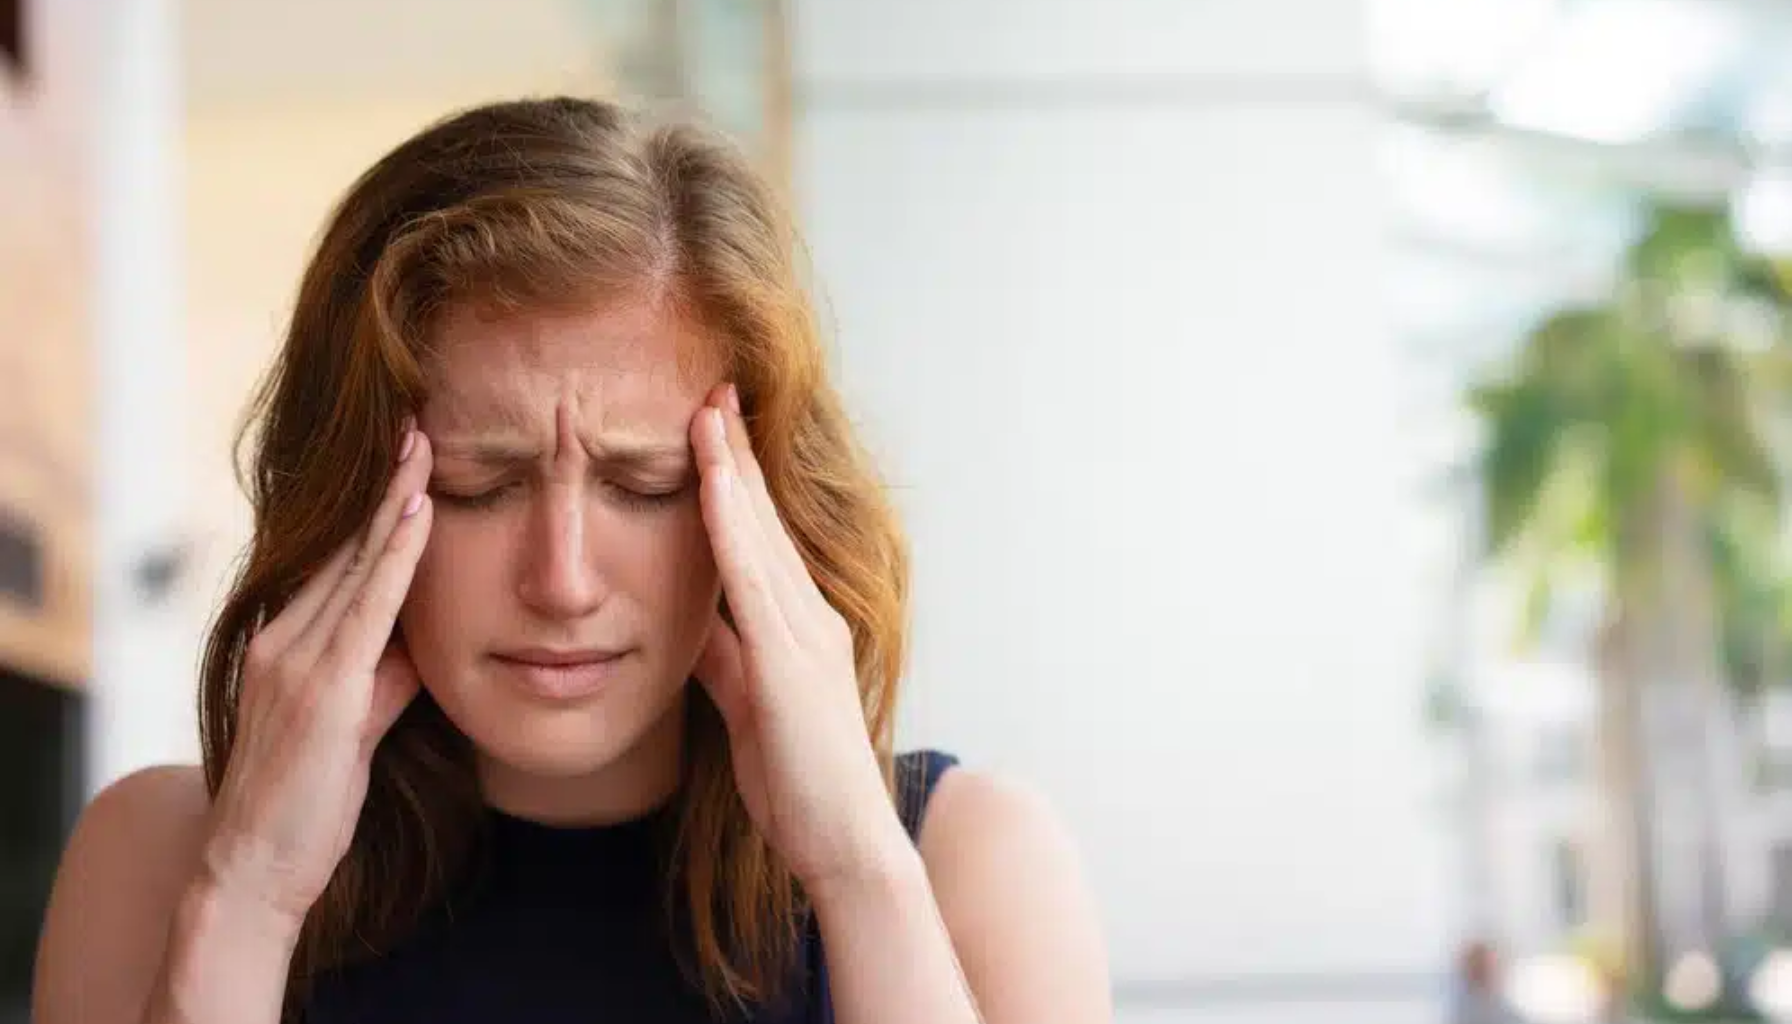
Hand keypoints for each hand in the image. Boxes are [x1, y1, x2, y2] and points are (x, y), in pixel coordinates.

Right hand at [199, 426, 434, 936]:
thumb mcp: (355, 726)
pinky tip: (418, 517)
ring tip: (423, 447)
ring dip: (395, 503)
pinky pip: (368, 608)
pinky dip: (396, 557)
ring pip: (355, 565)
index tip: (405, 460)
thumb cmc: (307, 803)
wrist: (254, 869)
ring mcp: (296, 661)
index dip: (374, 510)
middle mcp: (281, 640)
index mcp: (283, 644)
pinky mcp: (322, 690)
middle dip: (384, 486)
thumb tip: (419, 645)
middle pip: (343, 548)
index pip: (338, 562)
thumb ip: (384, 678)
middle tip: (417, 425)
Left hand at [689, 386, 911, 894]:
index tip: (711, 430)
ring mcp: (805, 633)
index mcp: (801, 628)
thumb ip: (726, 659)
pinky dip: (729, 524)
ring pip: (759, 534)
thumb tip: (695, 622)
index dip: (736, 482)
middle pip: (764, 519)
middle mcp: (811, 616)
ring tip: (707, 411)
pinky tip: (710, 482)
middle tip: (713, 390)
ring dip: (730, 468)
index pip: (760, 540)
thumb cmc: (799, 783)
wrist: (843, 840)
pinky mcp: (790, 659)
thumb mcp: (749, 708)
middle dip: (736, 453)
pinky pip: (751, 577)